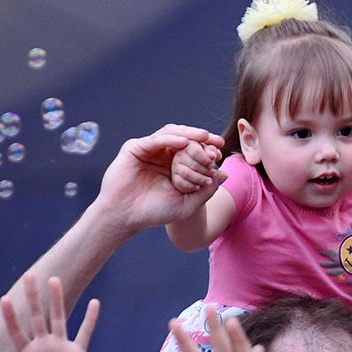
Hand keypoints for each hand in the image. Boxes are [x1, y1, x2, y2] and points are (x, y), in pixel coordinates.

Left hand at [0, 273, 99, 351]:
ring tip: (54, 279)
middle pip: (37, 316)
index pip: (16, 332)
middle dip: (32, 296)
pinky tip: (94, 303)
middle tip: (29, 275)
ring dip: (57, 299)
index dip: (11, 317)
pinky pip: (85, 333)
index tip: (5, 299)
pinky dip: (90, 319)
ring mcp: (61, 347)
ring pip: (58, 318)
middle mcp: (43, 346)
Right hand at [92, 125, 226, 234]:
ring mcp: (148, 150)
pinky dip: (170, 138)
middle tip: (216, 141)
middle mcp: (161, 155)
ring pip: (170, 133)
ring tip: (204, 137)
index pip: (193, 150)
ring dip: (188, 134)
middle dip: (201, 138)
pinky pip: (155, 140)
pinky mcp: (134, 149)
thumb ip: (206, 189)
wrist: (126, 218)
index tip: (221, 152)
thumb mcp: (187, 203)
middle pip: (184, 138)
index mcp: (173, 166)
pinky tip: (184, 142)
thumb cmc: (154, 212)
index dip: (207, 149)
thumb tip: (225, 174)